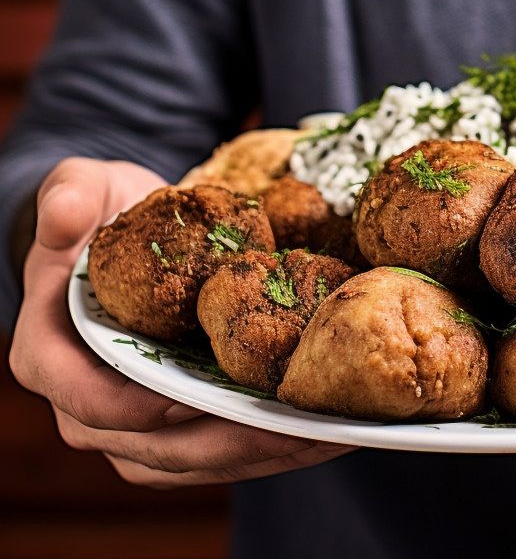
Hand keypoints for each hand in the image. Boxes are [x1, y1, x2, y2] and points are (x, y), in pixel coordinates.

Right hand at [8, 157, 353, 487]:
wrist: (130, 235)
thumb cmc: (104, 213)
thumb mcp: (83, 189)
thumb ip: (68, 196)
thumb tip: (67, 212)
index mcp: (53, 355)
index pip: (89, 402)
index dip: (139, 408)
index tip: (195, 396)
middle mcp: (89, 405)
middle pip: (155, 448)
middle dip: (225, 443)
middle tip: (288, 425)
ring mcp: (139, 423)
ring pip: (195, 462)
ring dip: (262, 454)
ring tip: (322, 433)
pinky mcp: (182, 426)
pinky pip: (223, 454)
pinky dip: (275, 448)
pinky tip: (325, 431)